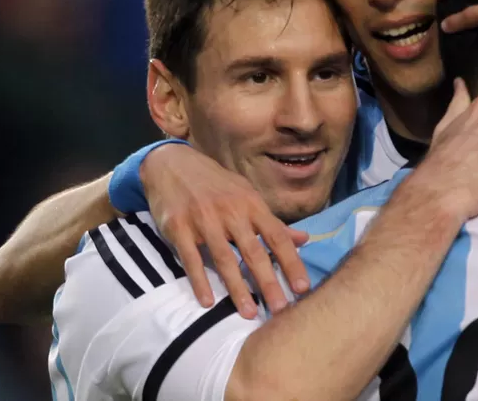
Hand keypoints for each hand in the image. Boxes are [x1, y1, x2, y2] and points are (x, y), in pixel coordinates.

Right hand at [141, 144, 309, 317]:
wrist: (172, 164)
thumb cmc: (216, 184)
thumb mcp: (247, 195)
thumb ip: (273, 222)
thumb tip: (304, 239)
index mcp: (251, 204)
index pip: (277, 237)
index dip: (291, 263)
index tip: (303, 288)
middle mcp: (231, 212)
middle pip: (253, 252)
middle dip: (268, 282)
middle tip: (281, 309)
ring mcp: (204, 220)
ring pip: (224, 259)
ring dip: (237, 288)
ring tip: (248, 313)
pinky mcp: (179, 228)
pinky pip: (191, 259)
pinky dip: (199, 281)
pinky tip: (207, 302)